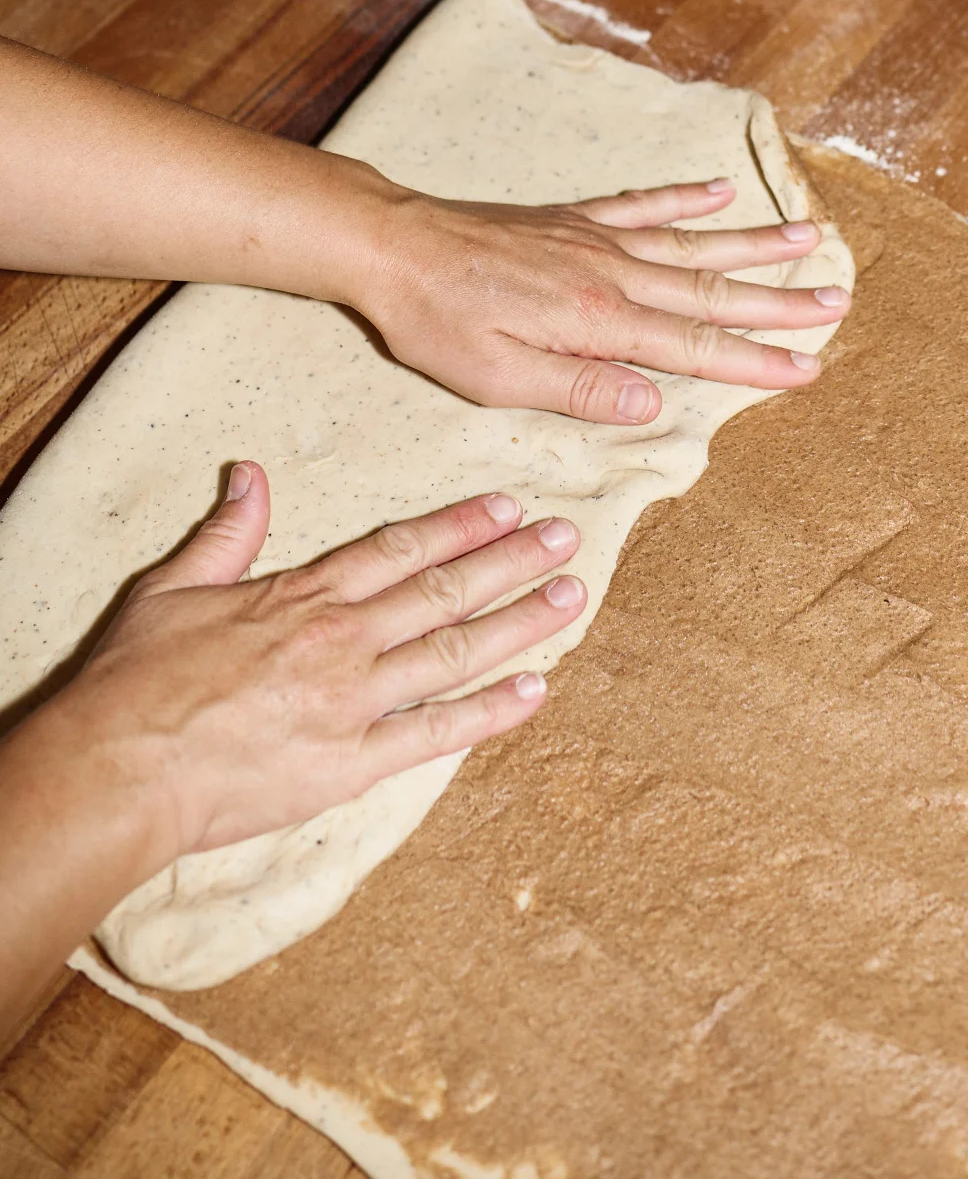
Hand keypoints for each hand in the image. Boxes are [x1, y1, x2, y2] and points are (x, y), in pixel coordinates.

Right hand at [13, 463, 585, 867]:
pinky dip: (490, 713)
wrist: (120, 769)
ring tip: (571, 598)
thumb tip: (249, 473)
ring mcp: (353, 702)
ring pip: (454, 651)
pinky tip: (535, 691)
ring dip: (519, 623)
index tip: (507, 506)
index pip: (400, 548)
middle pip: (444, 590)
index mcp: (303, 596)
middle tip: (567, 539)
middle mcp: (342, 640)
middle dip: (512, 561)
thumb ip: (226, 532)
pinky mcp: (352, 763)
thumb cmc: (137, 682)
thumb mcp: (172, 588)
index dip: (459, 526)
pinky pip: (436, 734)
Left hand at [358, 177, 849, 423]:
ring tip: (809, 237)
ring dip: (753, 243)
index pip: (694, 347)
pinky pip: (642, 205)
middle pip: (712, 288)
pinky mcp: (571, 219)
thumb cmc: (437, 322)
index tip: (808, 368)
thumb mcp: (499, 378)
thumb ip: (581, 391)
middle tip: (838, 303)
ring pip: (692, 241)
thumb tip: (655, 407)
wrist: (392, 246)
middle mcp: (610, 272)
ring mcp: (595, 239)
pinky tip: (719, 191)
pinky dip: (685, 199)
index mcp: (598, 321)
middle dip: (778, 301)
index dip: (754, 361)